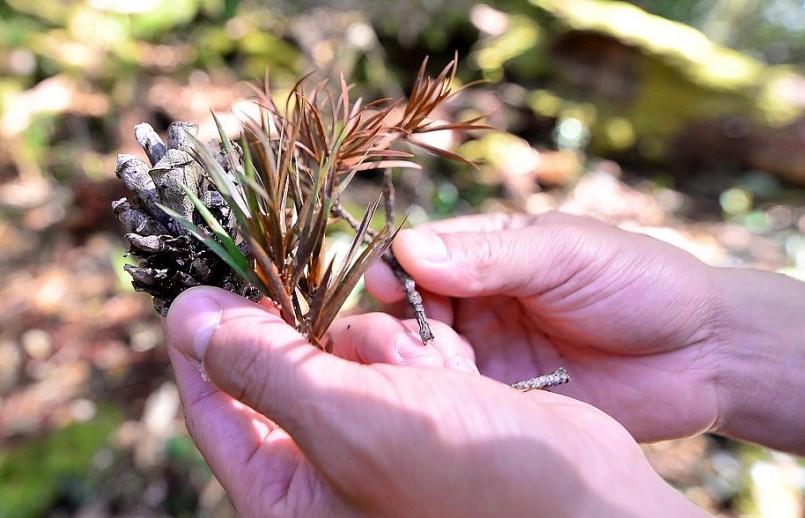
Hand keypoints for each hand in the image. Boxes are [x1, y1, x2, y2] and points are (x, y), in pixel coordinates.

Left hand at [164, 287, 699, 516]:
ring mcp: (378, 433)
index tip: (198, 283)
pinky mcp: (423, 404)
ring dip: (384, 345)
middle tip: (347, 321)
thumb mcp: (347, 422)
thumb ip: (261, 369)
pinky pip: (395, 347)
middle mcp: (326, 466)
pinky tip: (457, 369)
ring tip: (434, 372)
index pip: (216, 410)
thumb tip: (188, 316)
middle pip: (280, 369)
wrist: (585, 496)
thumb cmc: (466, 478)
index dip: (201, 343)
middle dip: (321, 343)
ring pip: (344, 347)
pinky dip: (421, 346)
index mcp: (287, 494)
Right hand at [366, 212, 725, 441]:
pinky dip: (448, 398)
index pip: (418, 255)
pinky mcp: (504, 397)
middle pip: (409, 309)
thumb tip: (407, 249)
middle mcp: (478, 301)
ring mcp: (488, 351)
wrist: (701, 353)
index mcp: (488, 252)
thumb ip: (488, 256)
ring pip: (425, 356)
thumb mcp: (563, 254)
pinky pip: (458, 397)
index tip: (388, 289)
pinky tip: (460, 399)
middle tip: (415, 342)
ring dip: (421, 364)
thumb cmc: (637, 282)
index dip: (396, 270)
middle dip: (401, 324)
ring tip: (445, 370)